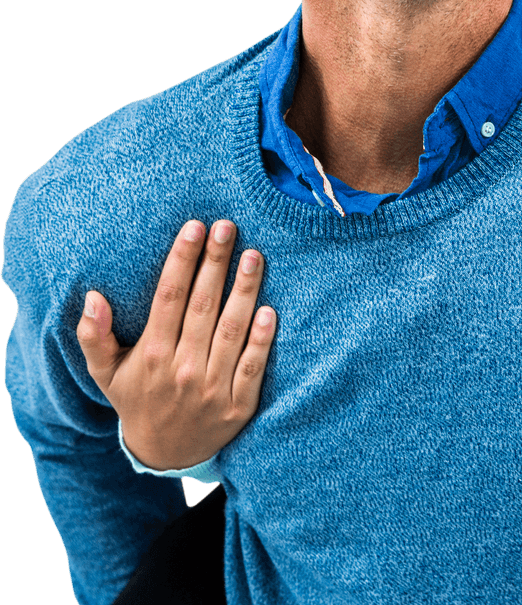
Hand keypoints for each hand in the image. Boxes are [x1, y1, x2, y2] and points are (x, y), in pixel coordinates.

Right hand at [77, 219, 275, 469]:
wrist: (165, 454)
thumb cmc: (137, 400)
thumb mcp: (107, 373)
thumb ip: (95, 336)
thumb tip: (92, 297)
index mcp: (152, 356)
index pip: (169, 297)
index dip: (183, 259)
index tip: (195, 227)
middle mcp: (182, 369)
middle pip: (203, 305)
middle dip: (216, 263)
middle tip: (228, 227)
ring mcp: (213, 388)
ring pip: (232, 330)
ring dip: (244, 290)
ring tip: (254, 256)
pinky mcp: (239, 405)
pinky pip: (253, 365)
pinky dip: (261, 338)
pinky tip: (269, 309)